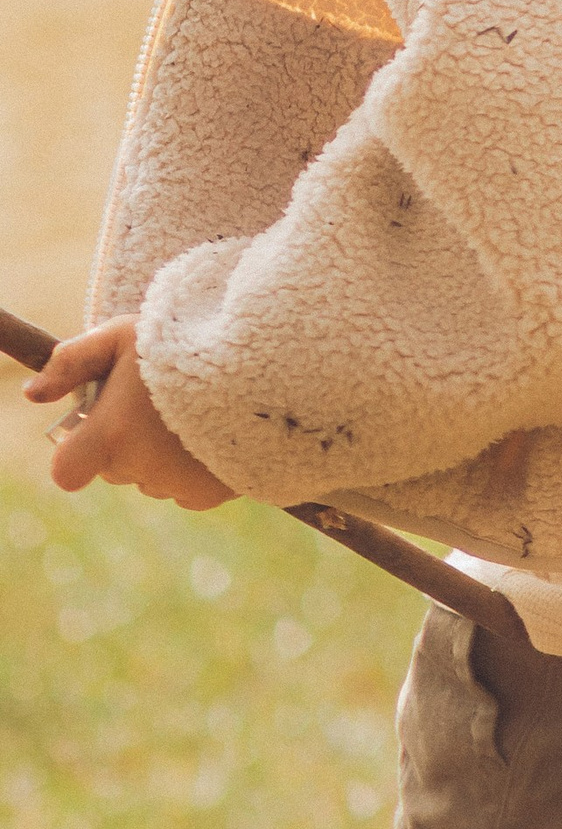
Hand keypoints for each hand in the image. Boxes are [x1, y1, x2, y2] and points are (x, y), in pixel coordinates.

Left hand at [26, 318, 234, 508]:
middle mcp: (141, 469)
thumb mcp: (124, 333)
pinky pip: (186, 488)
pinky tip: (216, 427)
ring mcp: (177, 485)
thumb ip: (72, 361)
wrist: (264, 353)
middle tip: (157, 398)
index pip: (66, 471)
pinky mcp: (209, 494)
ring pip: (151, 477)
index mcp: (113, 435)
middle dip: (126, 440)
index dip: (76, 451)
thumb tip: (31, 392)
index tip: (98, 424)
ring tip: (193, 406)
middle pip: (114, 467)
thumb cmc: (185, 338)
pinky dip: (194, 465)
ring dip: (162, 452)